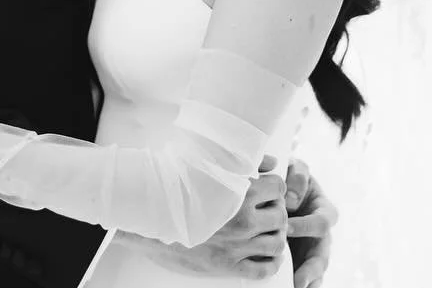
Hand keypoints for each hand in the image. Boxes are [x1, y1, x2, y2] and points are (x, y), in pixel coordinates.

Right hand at [119, 155, 287, 278]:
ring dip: (276, 236)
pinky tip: (268, 256)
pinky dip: (272, 263)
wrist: (150, 217)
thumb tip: (271, 161)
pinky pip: (263, 270)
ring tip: (267, 232)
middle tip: (266, 212)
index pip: (279, 188)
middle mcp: (243, 220)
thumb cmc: (178, 187)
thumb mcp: (210, 166)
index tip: (267, 192)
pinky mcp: (227, 266)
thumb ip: (246, 163)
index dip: (275, 188)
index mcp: (241, 192)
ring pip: (276, 243)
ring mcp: (237, 245)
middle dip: (276, 212)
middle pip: (280, 217)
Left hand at [285, 159, 337, 287]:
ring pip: (317, 269)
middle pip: (324, 254)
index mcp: (323, 209)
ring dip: (309, 280)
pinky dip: (304, 284)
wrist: (279, 186)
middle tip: (299, 278)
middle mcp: (321, 233)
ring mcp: (313, 247)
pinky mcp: (302, 257)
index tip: (286, 228)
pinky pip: (308, 276)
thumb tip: (289, 201)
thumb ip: (297, 176)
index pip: (323, 221)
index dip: (306, 225)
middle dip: (312, 268)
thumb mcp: (295, 169)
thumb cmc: (288, 176)